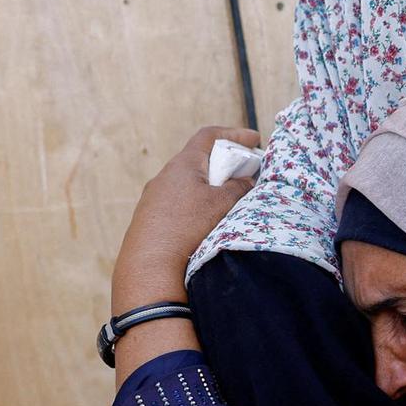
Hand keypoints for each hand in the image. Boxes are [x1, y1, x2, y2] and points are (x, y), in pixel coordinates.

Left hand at [109, 127, 257, 386]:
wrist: (150, 270)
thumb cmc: (188, 230)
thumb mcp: (222, 204)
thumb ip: (238, 186)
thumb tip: (244, 180)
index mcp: (182, 166)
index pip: (209, 136)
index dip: (234, 135)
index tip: (255, 140)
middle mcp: (164, 179)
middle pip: (200, 160)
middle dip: (227, 165)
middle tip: (249, 174)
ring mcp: (154, 201)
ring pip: (190, 185)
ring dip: (213, 189)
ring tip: (233, 204)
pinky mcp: (151, 222)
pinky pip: (181, 205)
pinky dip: (200, 207)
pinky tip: (211, 225)